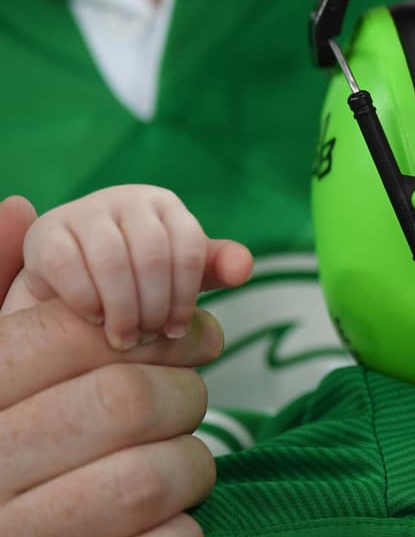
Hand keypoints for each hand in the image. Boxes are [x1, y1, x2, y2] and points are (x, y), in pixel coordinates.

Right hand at [0, 194, 225, 536]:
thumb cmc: (14, 456)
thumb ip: (2, 288)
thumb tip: (14, 204)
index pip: (71, 336)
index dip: (152, 326)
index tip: (187, 333)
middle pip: (125, 399)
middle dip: (184, 390)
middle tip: (192, 395)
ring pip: (156, 475)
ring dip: (193, 461)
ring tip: (180, 459)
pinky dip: (185, 533)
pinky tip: (162, 528)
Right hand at [6, 185, 251, 349]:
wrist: (70, 275)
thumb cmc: (135, 274)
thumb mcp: (176, 271)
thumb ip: (212, 268)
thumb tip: (244, 267)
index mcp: (167, 206)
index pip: (191, 249)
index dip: (186, 296)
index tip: (177, 330)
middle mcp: (127, 199)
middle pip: (154, 256)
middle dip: (155, 306)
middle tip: (149, 337)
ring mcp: (85, 212)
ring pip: (113, 262)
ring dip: (123, 309)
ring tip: (125, 337)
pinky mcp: (47, 233)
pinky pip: (71, 268)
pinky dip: (87, 301)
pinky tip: (96, 320)